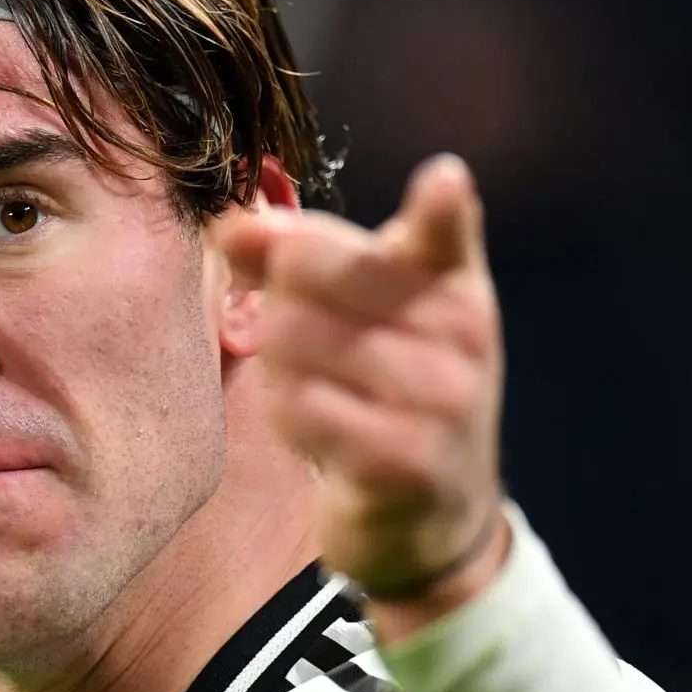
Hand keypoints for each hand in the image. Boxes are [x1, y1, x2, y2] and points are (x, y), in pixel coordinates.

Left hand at [219, 154, 508, 611]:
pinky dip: (287, 414)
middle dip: (276, 301)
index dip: (441, 203)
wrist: (433, 511)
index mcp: (451, 278)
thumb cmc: (385, 385)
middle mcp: (462, 332)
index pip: (449, 229)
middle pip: (306, 269)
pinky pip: (297, 407)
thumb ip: (292, 253)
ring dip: (279, 365)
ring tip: (320, 387)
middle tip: (305, 339)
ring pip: (292, 338)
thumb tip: (229, 225)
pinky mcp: (405, 462)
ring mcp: (441, 401)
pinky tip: (320, 429)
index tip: (444, 180)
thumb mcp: (358, 308)